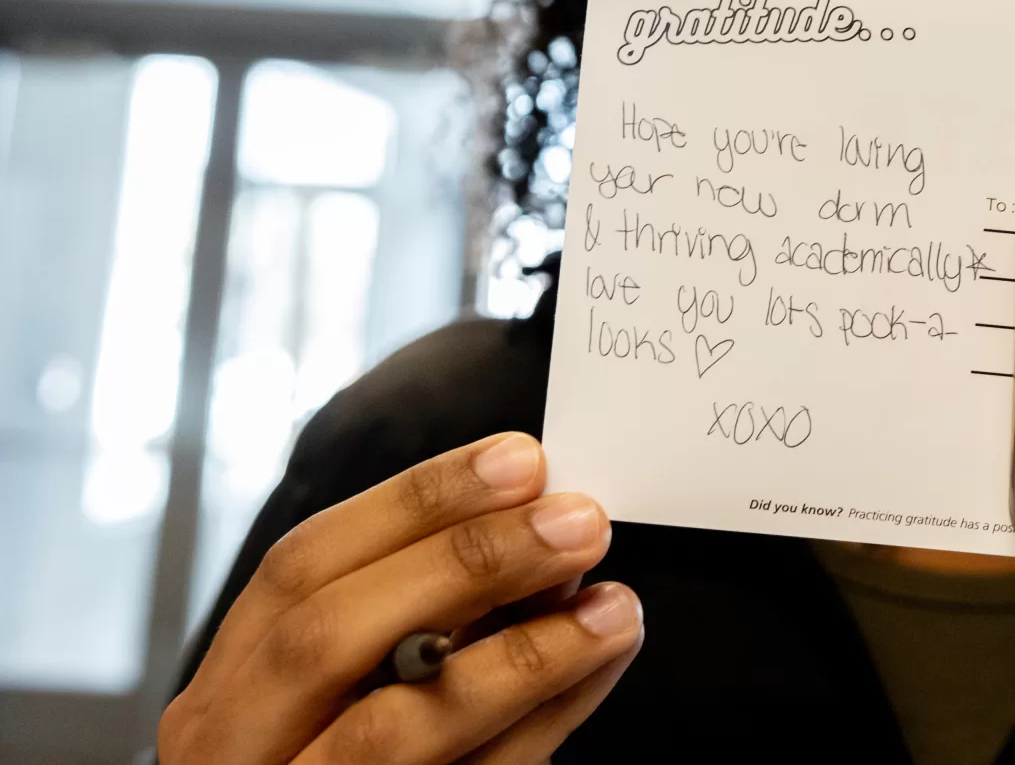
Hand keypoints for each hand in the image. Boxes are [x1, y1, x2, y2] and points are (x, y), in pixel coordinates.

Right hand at [160, 433, 641, 763]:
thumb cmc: (341, 764)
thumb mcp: (341, 694)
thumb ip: (420, 616)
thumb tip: (536, 532)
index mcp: (224, 692)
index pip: (301, 567)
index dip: (413, 503)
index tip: (519, 458)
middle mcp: (234, 750)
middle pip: (331, 634)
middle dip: (466, 562)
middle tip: (578, 522)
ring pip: (394, 728)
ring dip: (521, 653)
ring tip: (612, 606)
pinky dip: (542, 724)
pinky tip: (600, 669)